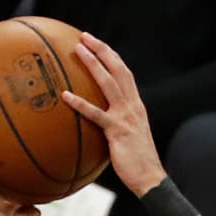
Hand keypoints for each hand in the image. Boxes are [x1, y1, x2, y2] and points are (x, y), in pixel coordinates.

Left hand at [63, 33, 164, 197]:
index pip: (124, 73)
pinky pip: (96, 114)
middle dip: (102, 50)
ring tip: (77, 50)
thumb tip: (101, 123)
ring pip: (108, 83)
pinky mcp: (117, 131)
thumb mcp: (130, 137)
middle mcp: (132, 106)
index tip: (97, 44)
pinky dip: (80, 104)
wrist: (150, 178)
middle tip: (84, 37)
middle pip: (118, 69)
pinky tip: (65, 96)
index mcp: (136, 105)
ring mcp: (125, 116)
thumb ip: (118, 124)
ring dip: (93, 64)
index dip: (111, 56)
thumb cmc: (138, 162)